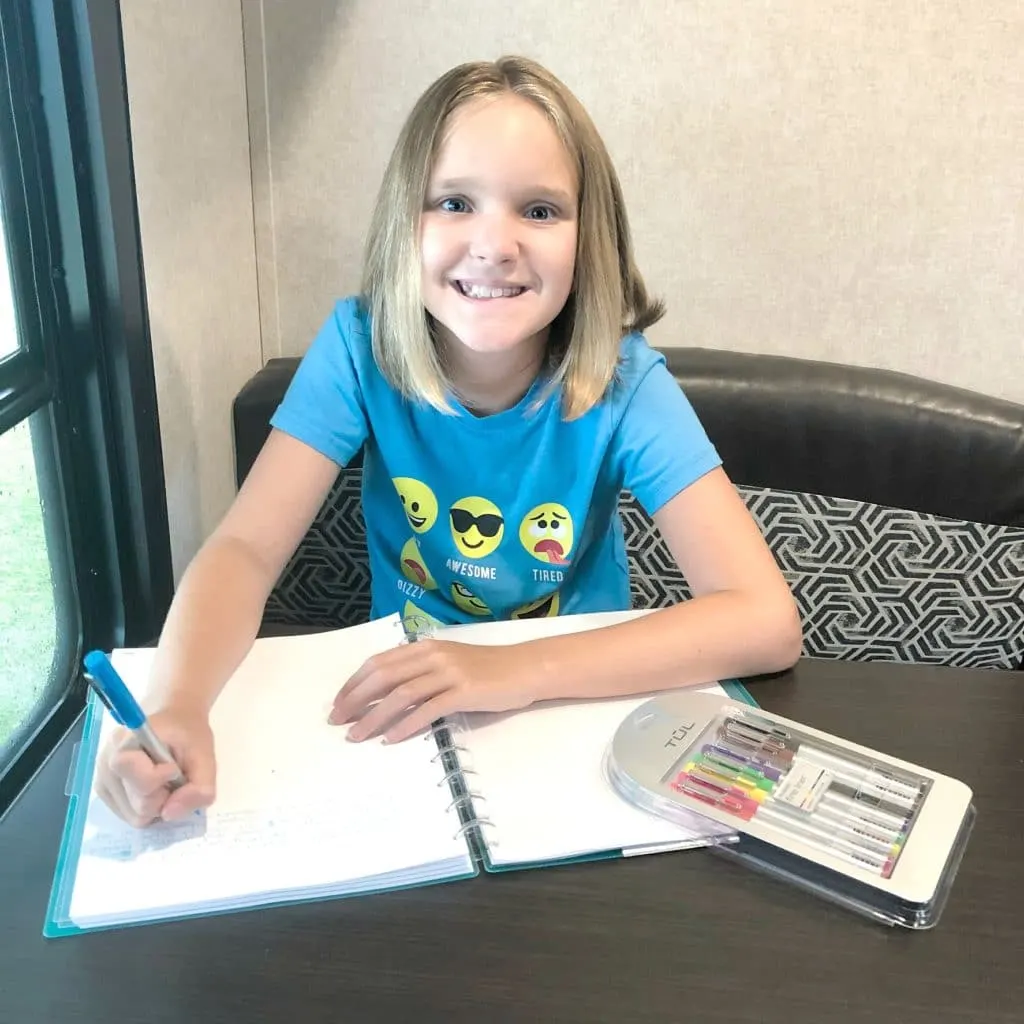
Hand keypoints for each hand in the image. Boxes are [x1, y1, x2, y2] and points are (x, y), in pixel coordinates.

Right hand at [94, 705, 216, 827]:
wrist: (174, 721)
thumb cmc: (189, 736)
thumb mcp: (207, 758)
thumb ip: (199, 789)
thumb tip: (169, 815)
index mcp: (126, 742)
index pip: (140, 781)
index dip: (163, 780)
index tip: (175, 767)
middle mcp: (106, 762)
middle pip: (138, 806)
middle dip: (164, 797)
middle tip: (174, 776)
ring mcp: (101, 778)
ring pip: (133, 816)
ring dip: (156, 804)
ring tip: (163, 781)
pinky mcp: (103, 791)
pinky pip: (128, 815)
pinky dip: (146, 807)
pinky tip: (153, 787)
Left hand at [329, 639, 537, 743]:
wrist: (525, 668)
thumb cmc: (487, 669)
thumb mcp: (448, 663)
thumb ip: (420, 672)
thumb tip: (385, 694)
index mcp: (425, 647)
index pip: (379, 662)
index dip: (354, 682)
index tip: (338, 703)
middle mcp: (433, 655)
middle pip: (384, 676)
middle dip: (355, 699)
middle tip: (337, 721)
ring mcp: (449, 672)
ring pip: (401, 694)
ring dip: (374, 716)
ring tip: (357, 735)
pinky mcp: (465, 691)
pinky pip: (429, 709)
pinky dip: (407, 724)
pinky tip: (392, 738)